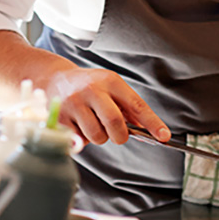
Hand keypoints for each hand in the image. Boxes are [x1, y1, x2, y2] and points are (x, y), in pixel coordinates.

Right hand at [46, 66, 170, 145]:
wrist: (54, 79)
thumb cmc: (88, 85)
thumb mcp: (110, 87)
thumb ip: (128, 106)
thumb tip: (149, 128)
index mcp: (110, 81)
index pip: (136, 104)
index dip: (152, 122)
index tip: (164, 136)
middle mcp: (92, 90)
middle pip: (115, 123)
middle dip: (120, 136)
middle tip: (118, 134)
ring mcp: (75, 103)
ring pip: (97, 136)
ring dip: (100, 137)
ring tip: (93, 124)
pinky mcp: (60, 117)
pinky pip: (80, 140)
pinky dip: (83, 139)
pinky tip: (78, 124)